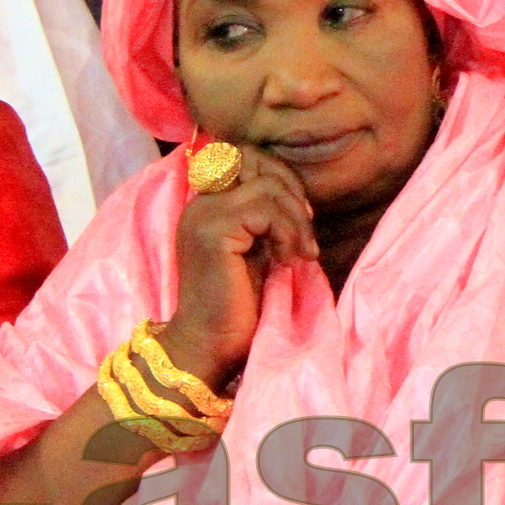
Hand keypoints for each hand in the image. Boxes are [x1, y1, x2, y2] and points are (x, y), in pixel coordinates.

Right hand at [158, 143, 314, 387]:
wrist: (209, 348)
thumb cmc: (237, 309)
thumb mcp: (257, 252)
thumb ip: (265, 219)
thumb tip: (298, 198)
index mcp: (207, 205)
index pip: (245, 157)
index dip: (280, 178)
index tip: (298, 220)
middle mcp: (200, 202)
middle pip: (255, 159)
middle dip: (291, 191)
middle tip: (304, 235)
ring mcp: (203, 214)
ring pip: (267, 186)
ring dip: (296, 220)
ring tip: (299, 255)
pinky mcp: (214, 231)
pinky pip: (266, 209)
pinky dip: (287, 232)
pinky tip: (288, 262)